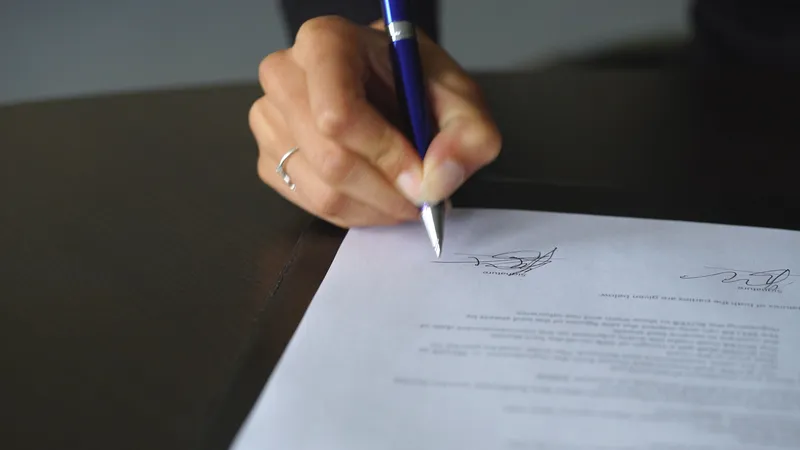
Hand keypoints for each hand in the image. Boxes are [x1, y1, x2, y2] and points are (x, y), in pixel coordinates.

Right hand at [249, 16, 500, 227]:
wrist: (389, 87)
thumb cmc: (416, 84)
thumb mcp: (460, 98)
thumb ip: (468, 135)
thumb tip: (436, 180)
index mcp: (326, 43)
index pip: (338, 114)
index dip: (385, 155)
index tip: (421, 178)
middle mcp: (285, 76)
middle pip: (330, 158)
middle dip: (386, 191)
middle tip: (421, 198)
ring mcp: (270, 119)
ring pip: (321, 190)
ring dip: (374, 208)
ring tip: (403, 195)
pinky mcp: (269, 157)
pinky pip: (309, 205)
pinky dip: (353, 213)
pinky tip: (376, 195)